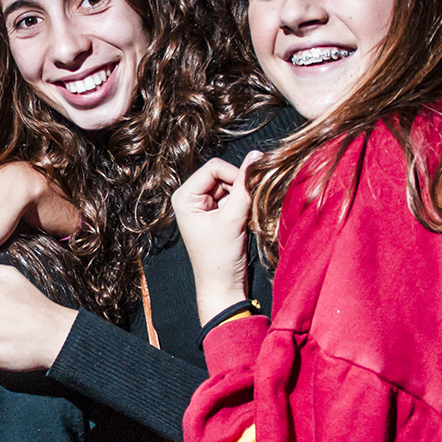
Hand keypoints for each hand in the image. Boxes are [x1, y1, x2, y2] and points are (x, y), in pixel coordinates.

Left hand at [172, 153, 259, 324]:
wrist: (223, 286)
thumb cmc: (220, 258)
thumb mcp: (233, 219)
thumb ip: (245, 186)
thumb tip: (257, 155)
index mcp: (184, 196)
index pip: (214, 166)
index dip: (234, 175)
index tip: (247, 193)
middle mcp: (191, 197)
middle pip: (223, 174)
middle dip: (239, 189)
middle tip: (244, 211)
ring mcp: (204, 205)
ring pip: (232, 185)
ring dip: (243, 198)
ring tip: (241, 221)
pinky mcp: (217, 213)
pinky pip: (235, 197)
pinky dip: (243, 205)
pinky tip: (242, 223)